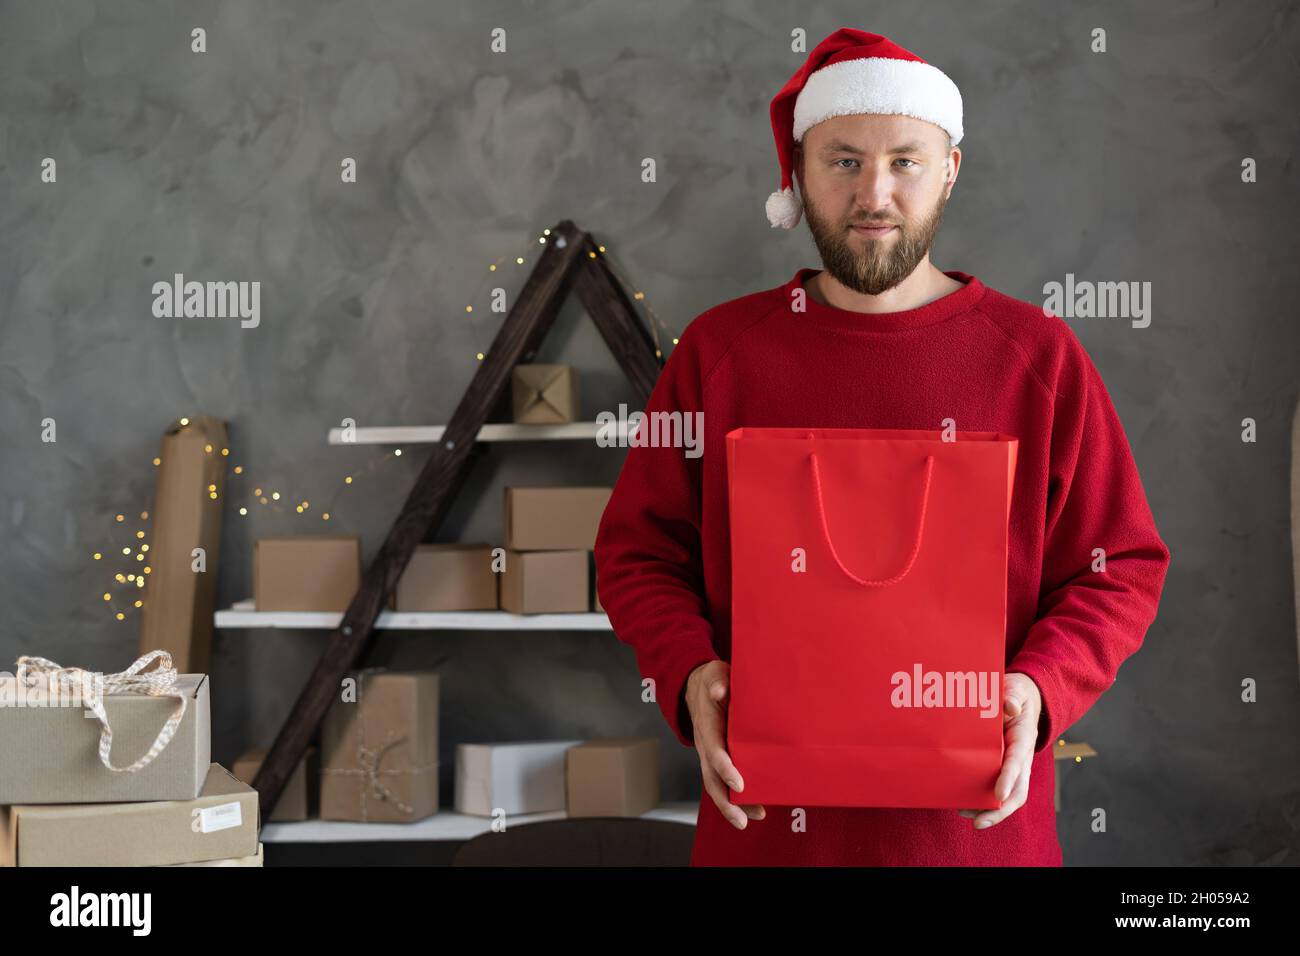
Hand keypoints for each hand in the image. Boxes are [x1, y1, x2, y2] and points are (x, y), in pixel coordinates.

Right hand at [685, 660, 765, 828]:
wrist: (695, 686)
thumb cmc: (712, 680)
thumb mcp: (714, 674)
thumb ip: (718, 681)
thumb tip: (719, 690)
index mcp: (707, 726)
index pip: (714, 751)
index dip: (725, 768)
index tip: (740, 784)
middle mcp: (705, 745)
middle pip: (711, 779)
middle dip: (726, 801)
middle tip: (744, 819)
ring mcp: (708, 754)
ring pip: (715, 785)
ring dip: (730, 806)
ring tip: (749, 820)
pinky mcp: (716, 759)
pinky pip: (722, 782)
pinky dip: (735, 798)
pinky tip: (754, 808)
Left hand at [956, 671, 1041, 828]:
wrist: (1020, 698)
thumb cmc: (1015, 694)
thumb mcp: (1015, 689)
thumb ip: (1012, 695)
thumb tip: (1010, 707)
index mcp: (1023, 739)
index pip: (1017, 762)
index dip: (1009, 778)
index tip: (998, 793)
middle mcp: (1022, 758)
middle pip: (1018, 790)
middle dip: (1001, 809)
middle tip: (978, 821)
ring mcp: (1014, 766)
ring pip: (1010, 796)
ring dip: (992, 810)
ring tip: (969, 817)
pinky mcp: (1004, 769)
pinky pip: (998, 790)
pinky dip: (985, 801)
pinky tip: (965, 806)